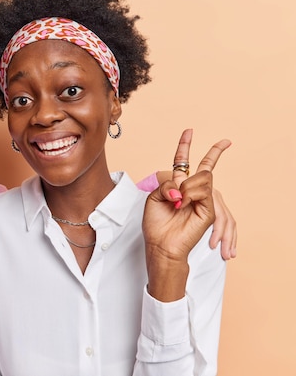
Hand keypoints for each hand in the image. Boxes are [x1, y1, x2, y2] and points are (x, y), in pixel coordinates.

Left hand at [142, 129, 230, 300]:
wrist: (160, 244)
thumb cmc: (156, 224)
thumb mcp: (154, 197)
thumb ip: (166, 184)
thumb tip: (182, 186)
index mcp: (177, 186)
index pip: (183, 161)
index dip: (185, 145)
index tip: (189, 131)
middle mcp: (192, 190)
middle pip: (204, 166)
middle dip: (215, 153)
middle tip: (222, 145)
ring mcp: (202, 199)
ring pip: (203, 177)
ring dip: (186, 186)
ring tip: (176, 202)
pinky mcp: (208, 209)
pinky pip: (203, 190)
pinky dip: (189, 194)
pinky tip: (181, 204)